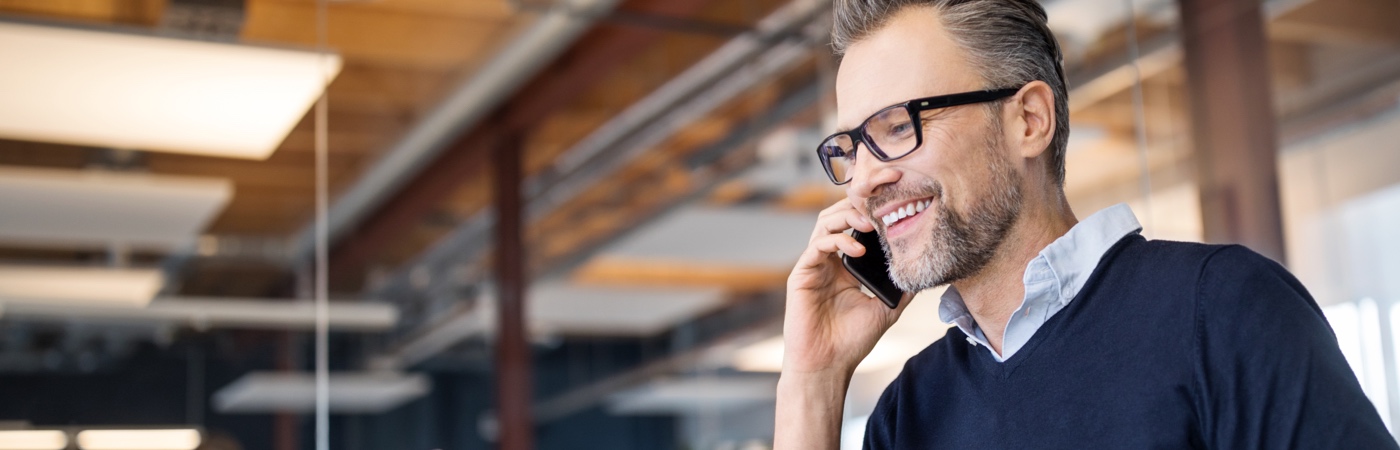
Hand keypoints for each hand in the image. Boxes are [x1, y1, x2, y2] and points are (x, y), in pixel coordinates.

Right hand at [784, 198, 910, 377]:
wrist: (828, 365)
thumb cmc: (852, 341)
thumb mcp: (887, 309)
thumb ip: (902, 287)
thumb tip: (924, 270)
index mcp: (845, 266)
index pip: (855, 226)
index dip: (872, 211)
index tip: (894, 204)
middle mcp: (828, 261)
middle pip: (838, 215)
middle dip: (859, 204)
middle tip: (882, 204)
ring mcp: (814, 266)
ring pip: (825, 223)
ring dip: (848, 216)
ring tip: (871, 223)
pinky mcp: (801, 275)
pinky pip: (816, 246)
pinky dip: (837, 241)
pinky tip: (858, 251)